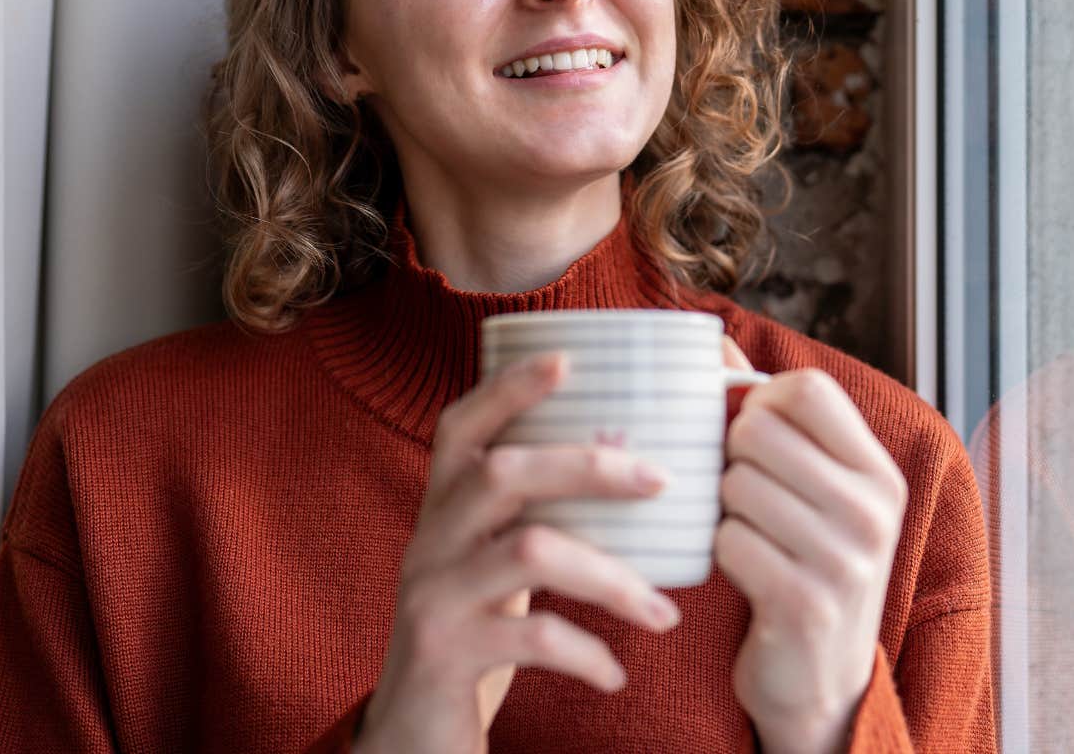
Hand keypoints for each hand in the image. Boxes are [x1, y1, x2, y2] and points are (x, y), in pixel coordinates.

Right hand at [355, 353, 682, 753]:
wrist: (409, 739)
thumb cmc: (473, 639)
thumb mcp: (491, 571)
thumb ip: (534, 521)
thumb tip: (632, 470)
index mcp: (442, 512)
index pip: (460, 428)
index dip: (508, 387)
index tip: (569, 358)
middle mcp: (428, 543)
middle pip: (503, 473)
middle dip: (588, 466)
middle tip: (662, 481)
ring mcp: (431, 597)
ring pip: (528, 552)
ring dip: (611, 576)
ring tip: (663, 612)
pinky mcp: (444, 656)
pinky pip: (530, 638)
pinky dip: (586, 652)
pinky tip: (616, 673)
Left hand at [714, 338, 906, 753]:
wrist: (818, 678)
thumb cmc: (803, 563)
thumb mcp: (812, 489)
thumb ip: (772, 415)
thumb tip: (714, 344)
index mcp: (879, 471)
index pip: (806, 387)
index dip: (759, 402)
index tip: (752, 436)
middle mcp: (874, 509)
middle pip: (758, 430)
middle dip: (731, 459)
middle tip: (745, 496)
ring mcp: (846, 559)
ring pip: (736, 486)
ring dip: (723, 512)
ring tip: (750, 537)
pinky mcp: (806, 603)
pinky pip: (728, 542)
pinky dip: (720, 554)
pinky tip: (746, 573)